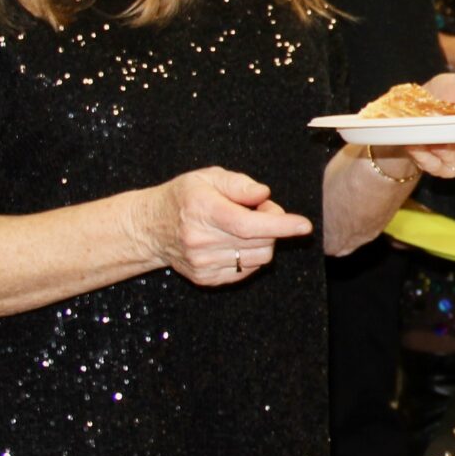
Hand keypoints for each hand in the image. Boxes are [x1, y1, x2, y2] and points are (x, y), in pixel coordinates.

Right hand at [141, 166, 314, 285]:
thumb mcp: (208, 177)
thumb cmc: (184, 197)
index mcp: (203, 211)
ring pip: (258, 258)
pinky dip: (251, 255)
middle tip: (259, 209)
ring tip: (245, 225)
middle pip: (259, 241)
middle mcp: (201, 240)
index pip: (249, 224)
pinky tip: (235, 242)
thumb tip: (264, 195)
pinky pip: (247, 270)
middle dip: (273, 224)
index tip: (303, 225)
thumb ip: (238, 184)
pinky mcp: (206, 278)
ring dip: (264, 241)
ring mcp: (203, 263)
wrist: (150, 228)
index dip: (280, 225)